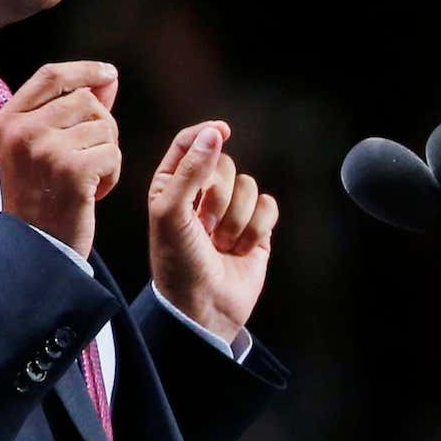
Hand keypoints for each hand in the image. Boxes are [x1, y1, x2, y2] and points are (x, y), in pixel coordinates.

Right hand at [0, 61, 121, 257]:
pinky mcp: (72, 170)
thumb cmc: (39, 197)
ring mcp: (46, 149)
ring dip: (107, 153)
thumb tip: (108, 79)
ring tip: (86, 178)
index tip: (108, 74)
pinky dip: (112, 175)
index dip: (84, 70)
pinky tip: (92, 193)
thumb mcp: (39, 147)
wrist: (34, 248)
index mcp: (7, 120)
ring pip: (105, 127)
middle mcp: (22, 130)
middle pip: (86, 100)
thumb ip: (70, 108)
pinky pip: (113, 153)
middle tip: (88, 157)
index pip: (50, 75)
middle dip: (101, 126)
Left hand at [148, 121, 277, 342]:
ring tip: (219, 244)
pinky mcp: (256, 229)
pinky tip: (240, 250)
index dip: (205, 134)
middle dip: (219, 196)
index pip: (189, 143)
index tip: (221, 131)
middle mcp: (201, 194)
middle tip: (204, 226)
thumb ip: (191, 170)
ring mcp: (231, 212)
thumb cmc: (177, 261)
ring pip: (248, 186)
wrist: (203, 309)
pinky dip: (257, 229)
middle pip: (224, 163)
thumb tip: (214, 133)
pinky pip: (268, 206)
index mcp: (172, 185)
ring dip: (236, 219)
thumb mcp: (171, 212)